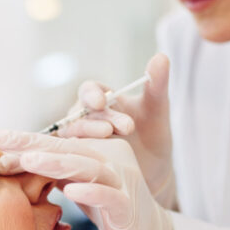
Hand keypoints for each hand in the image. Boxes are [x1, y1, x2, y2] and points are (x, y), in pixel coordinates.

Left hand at [0, 131, 175, 229]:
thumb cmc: (106, 207)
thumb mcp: (77, 183)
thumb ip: (55, 170)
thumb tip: (15, 161)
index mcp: (96, 150)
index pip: (57, 142)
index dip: (27, 142)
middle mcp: (109, 158)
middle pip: (68, 147)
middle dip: (33, 142)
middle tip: (2, 137)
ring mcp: (121, 180)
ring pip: (87, 166)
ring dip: (57, 163)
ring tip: (28, 160)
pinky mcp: (128, 206)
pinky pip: (110, 196)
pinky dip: (91, 191)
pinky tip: (71, 190)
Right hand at [61, 54, 176, 209]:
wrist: (153, 172)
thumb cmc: (152, 136)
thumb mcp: (158, 110)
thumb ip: (157, 84)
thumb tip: (161, 56)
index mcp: (102, 101)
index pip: (88, 91)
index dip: (91, 94)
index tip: (103, 100)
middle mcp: (86, 119)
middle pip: (80, 113)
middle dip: (100, 117)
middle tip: (127, 126)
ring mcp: (79, 141)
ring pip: (70, 134)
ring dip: (87, 134)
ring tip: (109, 136)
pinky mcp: (76, 162)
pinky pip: (68, 157)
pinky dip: (77, 155)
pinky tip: (92, 158)